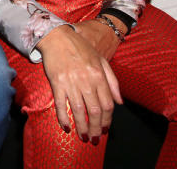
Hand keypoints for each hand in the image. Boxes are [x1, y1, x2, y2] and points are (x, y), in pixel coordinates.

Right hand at [36, 24, 121, 140]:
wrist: (57, 37)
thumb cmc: (80, 48)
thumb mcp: (101, 60)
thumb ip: (112, 81)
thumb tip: (119, 102)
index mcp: (99, 76)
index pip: (107, 104)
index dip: (107, 120)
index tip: (104, 130)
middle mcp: (87, 81)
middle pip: (94, 111)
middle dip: (95, 129)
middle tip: (94, 139)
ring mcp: (71, 82)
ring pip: (78, 111)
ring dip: (81, 127)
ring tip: (82, 137)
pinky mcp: (57, 83)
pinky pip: (60, 105)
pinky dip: (63, 118)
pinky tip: (66, 127)